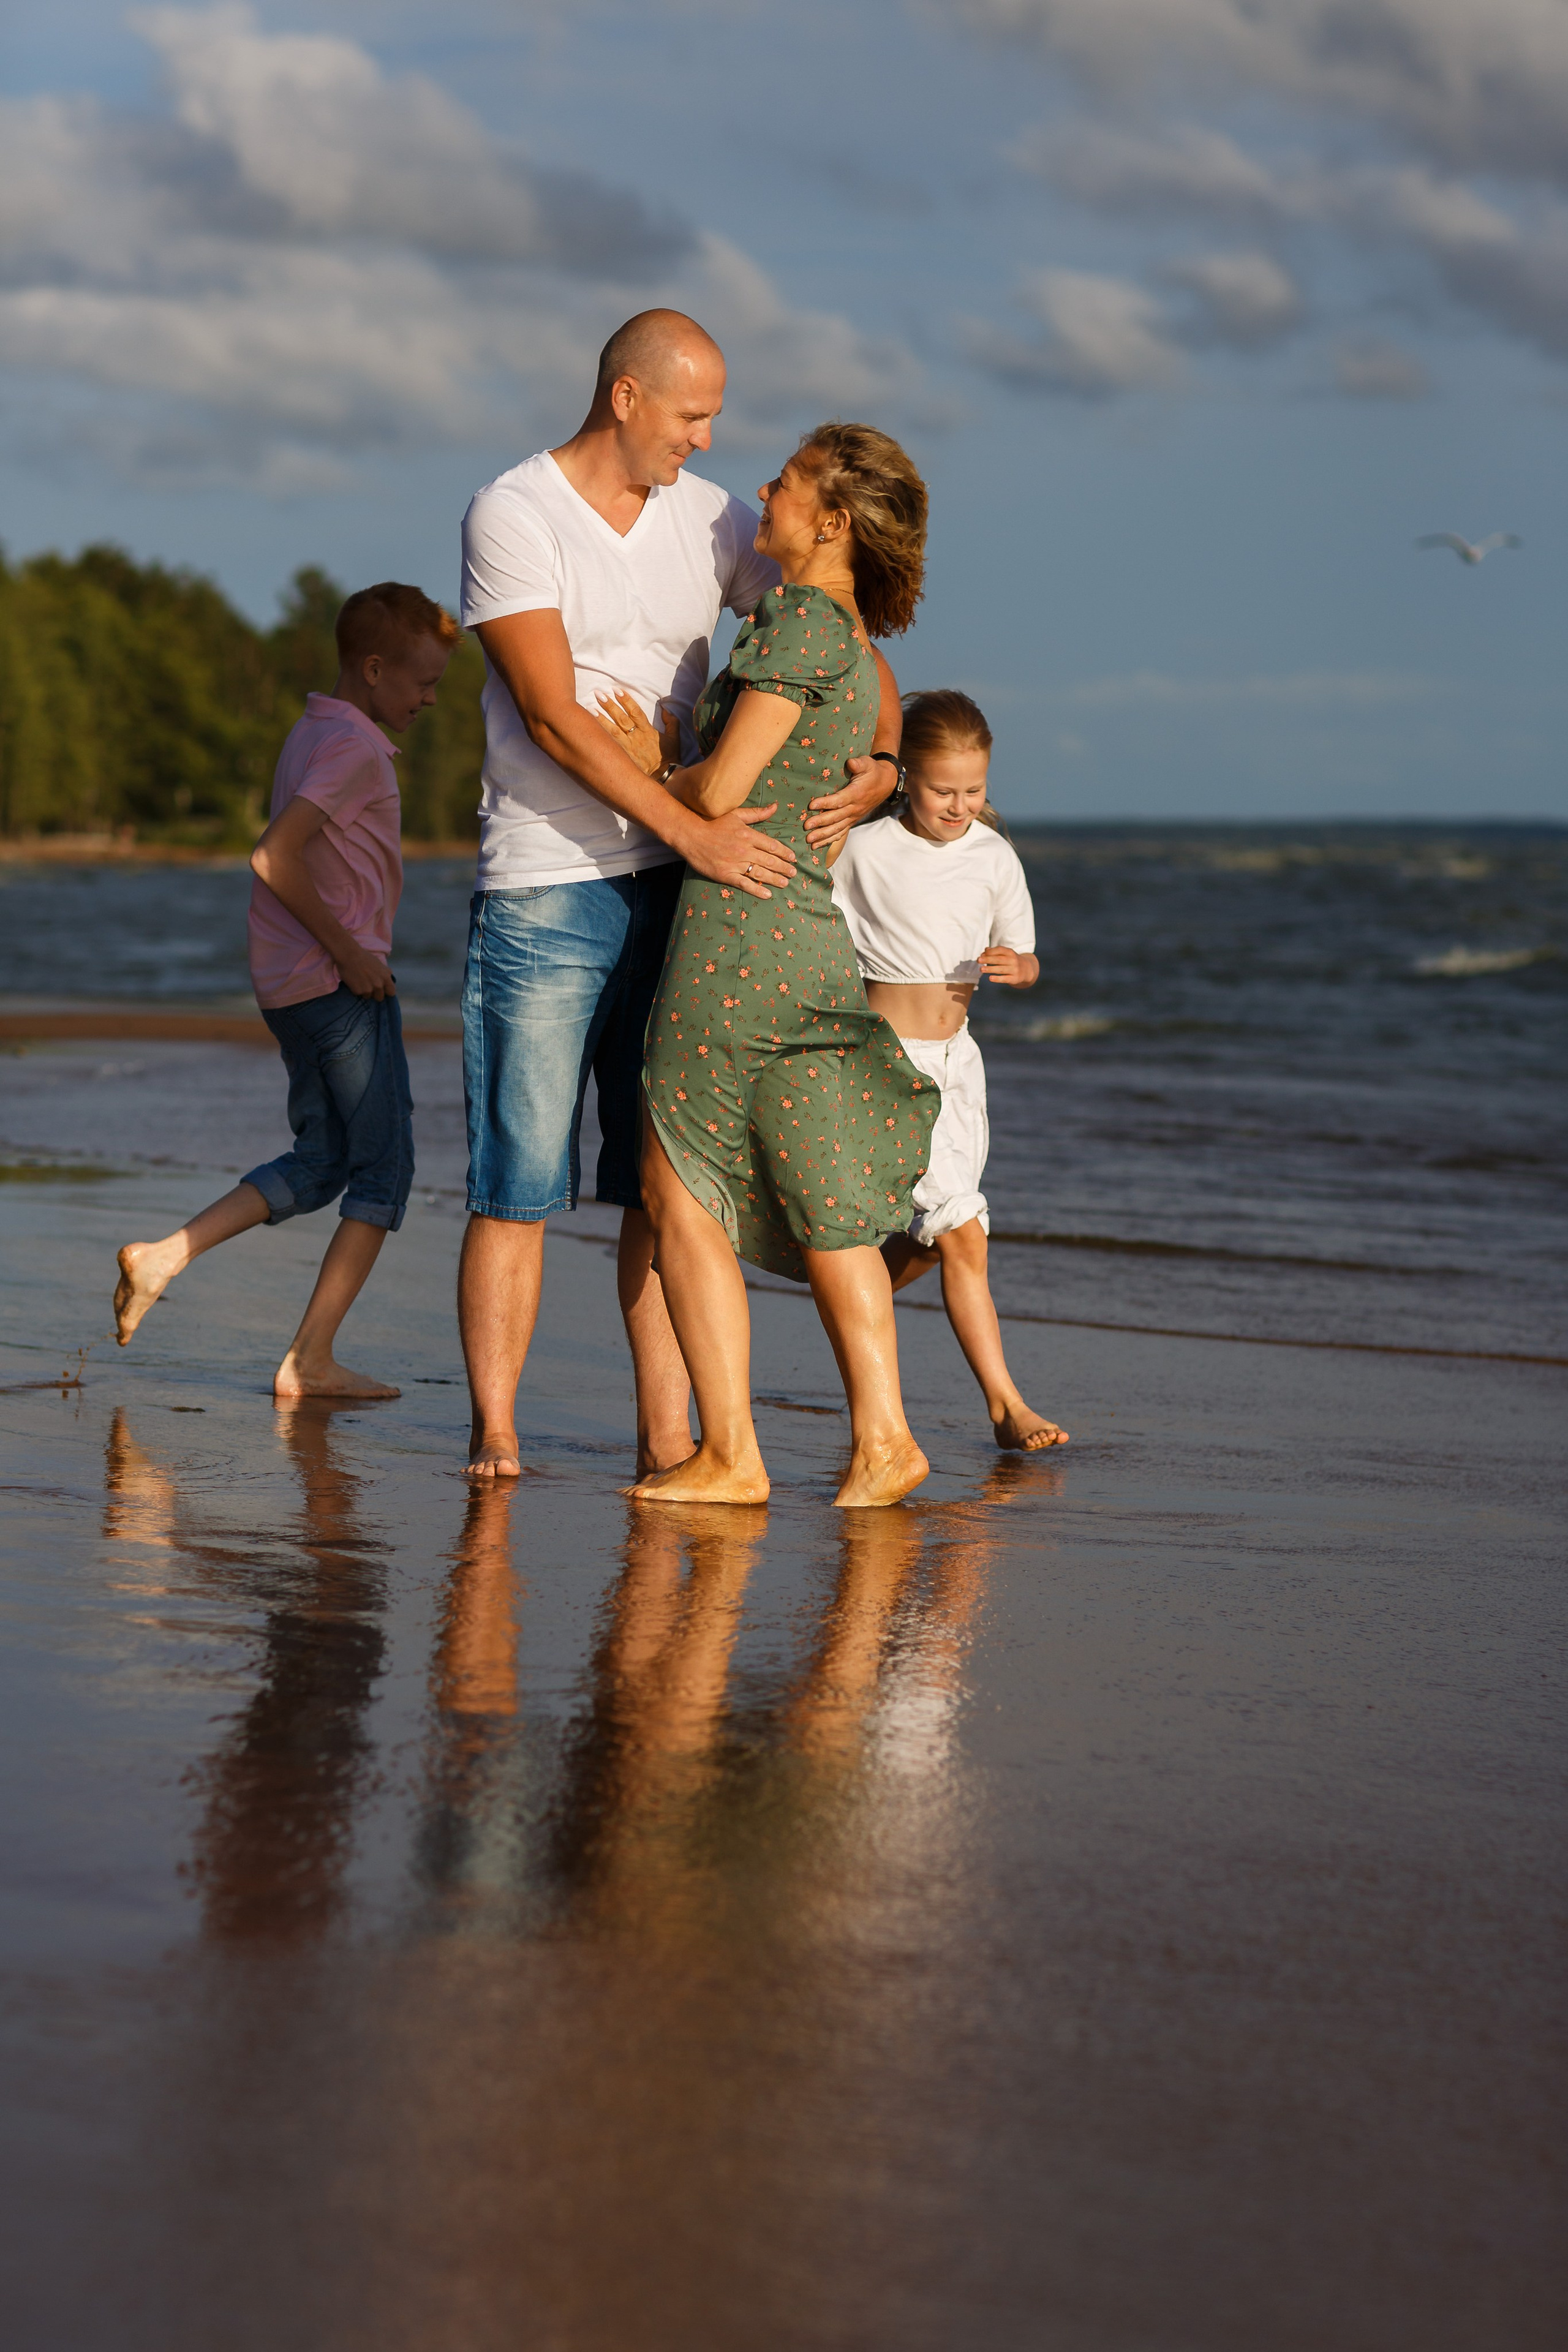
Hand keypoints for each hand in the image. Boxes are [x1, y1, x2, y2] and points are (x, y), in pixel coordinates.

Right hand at [338, 944, 396, 998]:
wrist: (348, 955)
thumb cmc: (364, 957)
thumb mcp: (379, 965)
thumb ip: (385, 974)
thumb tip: (389, 980)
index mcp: (386, 978)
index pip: (391, 992)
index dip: (386, 991)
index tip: (382, 990)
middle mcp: (379, 985)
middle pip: (380, 998)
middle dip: (375, 994)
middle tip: (369, 986)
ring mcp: (368, 989)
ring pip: (368, 997)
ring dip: (364, 992)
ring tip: (360, 981)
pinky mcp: (358, 991)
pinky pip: (358, 994)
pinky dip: (356, 989)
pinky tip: (354, 981)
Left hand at [594, 689, 679, 779]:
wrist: (664, 778)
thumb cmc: (669, 757)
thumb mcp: (674, 738)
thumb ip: (671, 722)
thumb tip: (665, 708)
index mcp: (648, 731)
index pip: (635, 712)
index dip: (626, 700)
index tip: (617, 690)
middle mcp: (636, 737)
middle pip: (621, 719)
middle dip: (610, 705)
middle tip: (598, 694)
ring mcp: (628, 748)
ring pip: (612, 730)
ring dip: (601, 719)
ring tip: (590, 708)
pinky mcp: (623, 757)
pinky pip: (610, 744)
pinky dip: (601, 736)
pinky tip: (591, 728)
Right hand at [678, 803, 796, 900]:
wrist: (691, 835)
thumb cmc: (713, 823)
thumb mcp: (736, 815)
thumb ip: (757, 813)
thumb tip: (775, 806)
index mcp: (748, 835)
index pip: (772, 846)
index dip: (784, 853)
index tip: (792, 858)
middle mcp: (744, 850)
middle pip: (770, 861)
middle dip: (784, 868)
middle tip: (794, 873)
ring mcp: (735, 863)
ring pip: (760, 873)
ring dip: (775, 879)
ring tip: (786, 883)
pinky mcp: (726, 875)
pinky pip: (745, 884)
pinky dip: (757, 890)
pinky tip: (768, 894)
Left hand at [803, 754, 896, 851]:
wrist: (886, 783)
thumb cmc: (873, 771)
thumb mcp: (867, 763)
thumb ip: (858, 764)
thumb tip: (850, 763)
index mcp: (856, 794)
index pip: (839, 800)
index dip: (825, 803)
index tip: (811, 805)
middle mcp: (855, 808)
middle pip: (836, 817)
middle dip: (820, 823)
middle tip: (806, 826)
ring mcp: (854, 816)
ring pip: (837, 828)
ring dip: (823, 835)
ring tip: (809, 840)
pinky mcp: (852, 820)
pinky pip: (841, 832)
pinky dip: (830, 840)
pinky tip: (818, 845)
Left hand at [977, 947, 1036, 988]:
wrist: (1027, 970)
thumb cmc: (1012, 961)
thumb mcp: (1006, 954)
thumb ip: (995, 952)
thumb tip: (985, 950)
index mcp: (1010, 952)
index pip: (1000, 950)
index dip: (990, 952)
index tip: (982, 954)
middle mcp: (1013, 960)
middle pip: (999, 959)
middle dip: (988, 959)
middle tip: (978, 960)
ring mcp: (1014, 970)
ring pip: (1000, 969)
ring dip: (990, 969)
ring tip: (981, 969)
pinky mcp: (1014, 979)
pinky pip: (1005, 979)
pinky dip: (997, 979)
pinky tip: (990, 978)